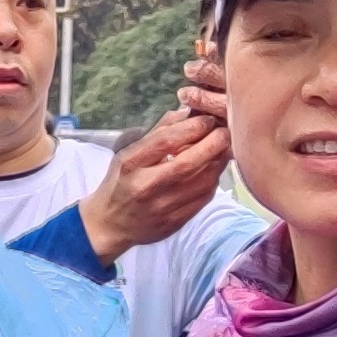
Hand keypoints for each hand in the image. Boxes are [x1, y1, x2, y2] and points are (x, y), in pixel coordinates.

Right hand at [82, 93, 230, 265]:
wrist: (111, 224)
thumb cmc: (120, 183)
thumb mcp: (128, 154)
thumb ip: (158, 133)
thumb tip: (188, 112)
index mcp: (130, 165)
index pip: (165, 142)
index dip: (192, 127)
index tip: (207, 119)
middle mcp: (145, 187)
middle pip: (187, 163)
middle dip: (213, 144)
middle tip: (225, 132)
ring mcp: (161, 208)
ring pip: (201, 182)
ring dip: (217, 162)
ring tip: (223, 149)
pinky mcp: (175, 222)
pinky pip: (203, 198)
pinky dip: (213, 180)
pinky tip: (213, 170)